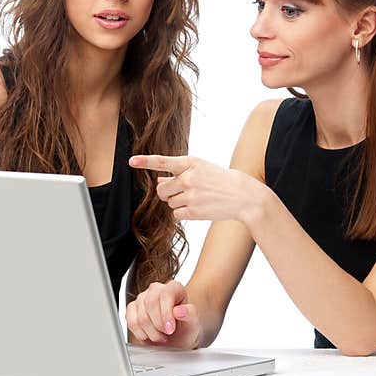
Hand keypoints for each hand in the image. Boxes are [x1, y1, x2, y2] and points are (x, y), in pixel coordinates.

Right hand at [125, 280, 201, 348]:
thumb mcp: (193, 323)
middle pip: (150, 303)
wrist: (177, 340)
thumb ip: (190, 314)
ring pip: (140, 316)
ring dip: (151, 332)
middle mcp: (157, 289)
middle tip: (166, 334)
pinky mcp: (132, 309)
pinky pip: (131, 322)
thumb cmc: (185, 329)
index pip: (165, 294)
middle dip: (158, 325)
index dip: (166, 314)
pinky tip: (150, 335)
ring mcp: (142, 298)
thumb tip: (179, 311)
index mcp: (174, 288)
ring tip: (161, 336)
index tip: (170, 329)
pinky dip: (141, 333)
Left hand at [128, 154, 261, 222]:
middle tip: (184, 191)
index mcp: (191, 162)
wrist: (244, 196)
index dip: (145, 161)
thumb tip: (158, 182)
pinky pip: (176, 214)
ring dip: (178, 202)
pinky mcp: (194, 211)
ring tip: (197, 198)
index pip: (163, 162)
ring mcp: (191, 195)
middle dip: (168, 192)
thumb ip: (179, 173)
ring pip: (169, 202)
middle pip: (162, 190)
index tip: (132, 161)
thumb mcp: (202, 169)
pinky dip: (184, 213)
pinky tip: (199, 207)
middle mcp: (189, 178)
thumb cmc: (222, 181)